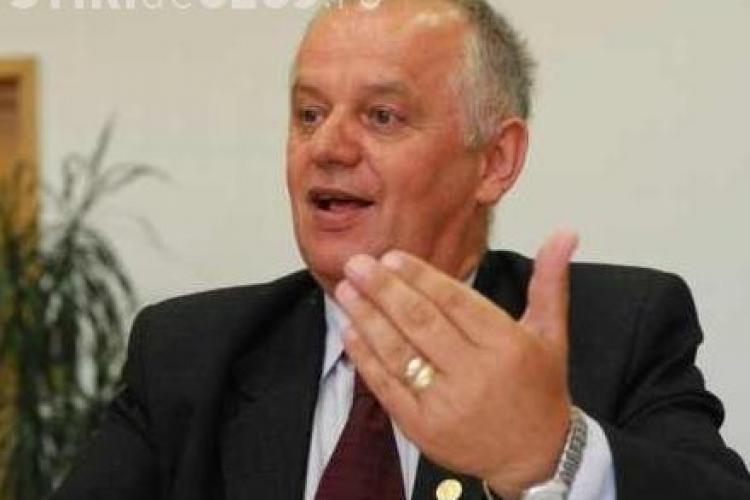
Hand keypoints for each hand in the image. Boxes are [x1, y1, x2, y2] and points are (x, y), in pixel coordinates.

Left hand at [334, 230, 578, 498]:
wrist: (534, 456)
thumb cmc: (539, 389)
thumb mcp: (552, 335)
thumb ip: (549, 282)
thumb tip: (565, 232)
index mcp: (507, 345)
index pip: (455, 302)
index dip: (420, 277)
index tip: (392, 257)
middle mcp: (476, 374)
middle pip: (421, 322)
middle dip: (384, 289)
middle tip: (357, 264)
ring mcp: (446, 404)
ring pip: (399, 352)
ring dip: (368, 318)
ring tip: (347, 290)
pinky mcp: (423, 428)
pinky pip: (387, 387)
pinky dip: (366, 358)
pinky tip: (351, 332)